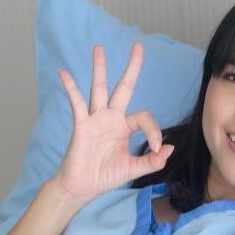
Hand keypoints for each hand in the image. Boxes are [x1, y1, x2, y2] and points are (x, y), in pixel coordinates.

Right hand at [53, 42, 173, 201]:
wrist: (83, 187)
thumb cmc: (106, 176)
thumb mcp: (135, 169)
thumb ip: (153, 161)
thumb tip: (170, 148)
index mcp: (125, 126)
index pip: (145, 118)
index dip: (154, 131)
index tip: (157, 148)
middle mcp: (111, 118)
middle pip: (123, 87)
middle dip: (132, 67)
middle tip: (138, 46)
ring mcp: (95, 119)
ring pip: (99, 88)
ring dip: (100, 68)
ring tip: (99, 48)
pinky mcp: (81, 125)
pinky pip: (76, 103)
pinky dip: (70, 88)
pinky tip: (64, 73)